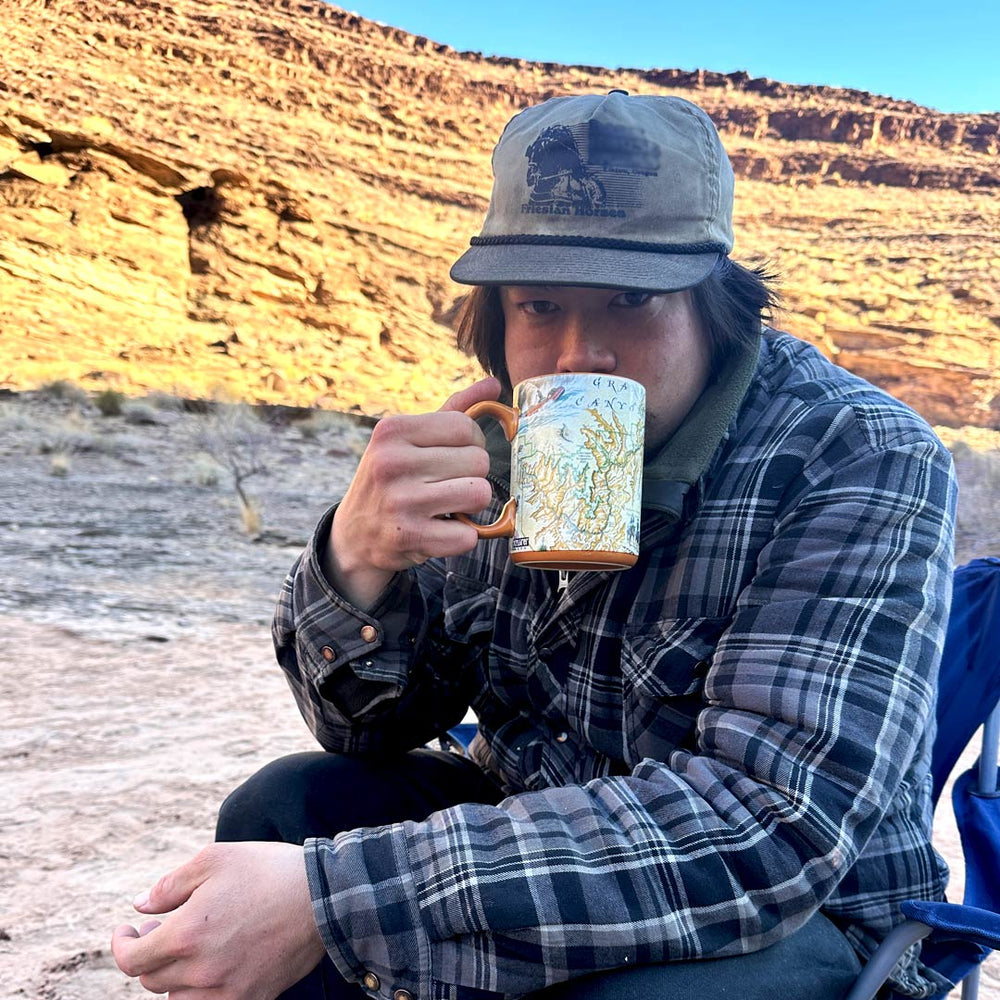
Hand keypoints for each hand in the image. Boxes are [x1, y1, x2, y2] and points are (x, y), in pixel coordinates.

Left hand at [111, 842, 325, 998]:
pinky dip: (201, 991)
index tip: (127, 930)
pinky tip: (212, 965)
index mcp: (185, 935)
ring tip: (188, 948)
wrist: (324, 897)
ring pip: (177, 998)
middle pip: (152, 980)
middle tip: (161, 929)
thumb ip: (170, 885)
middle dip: (149, 954)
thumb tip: (140, 907)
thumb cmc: (267, 871)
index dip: (121, 945)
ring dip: (173, 976)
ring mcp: (227, 991)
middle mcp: (201, 971)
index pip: (131, 960)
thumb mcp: (215, 859)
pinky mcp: (252, 998)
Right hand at [326, 377, 501, 606]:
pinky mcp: (411, 537)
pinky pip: (468, 535)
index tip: (456, 455)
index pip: (465, 426)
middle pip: (478, 460)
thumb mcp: (409, 439)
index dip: (472, 442)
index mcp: (391, 431)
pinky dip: (461, 536)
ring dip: (471, 504)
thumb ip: (453, 409)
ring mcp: (401, 502)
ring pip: (480, 493)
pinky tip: (439, 530)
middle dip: (472, 475)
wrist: (354, 535)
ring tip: (448, 505)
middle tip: (448, 484)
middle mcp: (392, 463)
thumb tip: (494, 384)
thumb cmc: (391, 479)